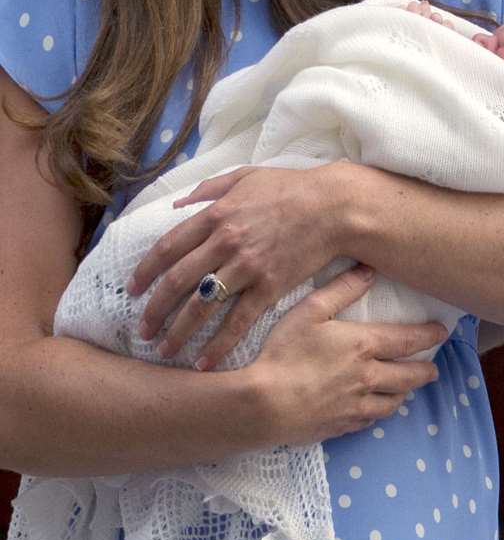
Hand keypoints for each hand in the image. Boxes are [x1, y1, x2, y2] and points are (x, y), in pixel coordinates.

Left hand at [129, 163, 353, 368]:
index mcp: (215, 215)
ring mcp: (246, 267)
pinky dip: (219, 345)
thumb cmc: (291, 188)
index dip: (145, 271)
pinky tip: (205, 363)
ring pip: (201, 307)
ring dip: (178, 332)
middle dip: (154, 310)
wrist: (334, 207)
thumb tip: (177, 202)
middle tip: (140, 330)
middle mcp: (225, 243)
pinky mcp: (269, 287)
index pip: (167, 248)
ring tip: (164, 350)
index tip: (132, 290)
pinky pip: (238, 322)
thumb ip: (209, 189)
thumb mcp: (245, 176)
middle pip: (176, 282)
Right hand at [257, 266, 447, 443]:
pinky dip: (378, 412)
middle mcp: (370, 376)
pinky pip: (371, 419)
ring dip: (404, 393)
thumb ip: (341, 290)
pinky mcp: (344, 425)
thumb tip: (369, 270)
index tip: (442, 333)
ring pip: (394, 401)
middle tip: (433, 369)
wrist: (265, 404)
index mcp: (364, 345)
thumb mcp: (309, 311)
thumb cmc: (284, 353)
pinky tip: (375, 408)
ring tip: (405, 389)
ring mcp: (358, 404)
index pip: (409, 340)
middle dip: (425, 371)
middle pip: (410, 376)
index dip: (429, 336)